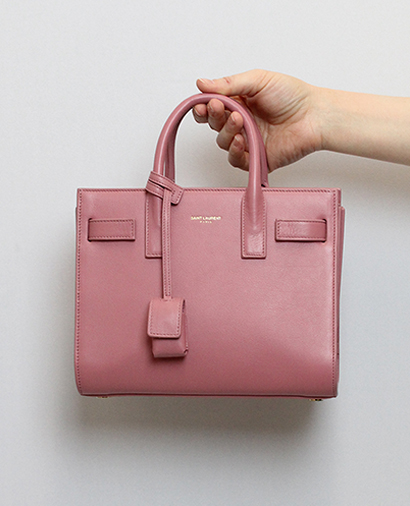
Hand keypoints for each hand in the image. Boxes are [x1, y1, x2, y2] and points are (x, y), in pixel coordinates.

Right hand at [193, 69, 322, 171]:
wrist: (314, 116)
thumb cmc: (292, 96)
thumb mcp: (258, 80)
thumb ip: (229, 83)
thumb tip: (202, 84)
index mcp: (240, 102)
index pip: (213, 107)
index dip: (204, 107)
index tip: (202, 104)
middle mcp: (241, 122)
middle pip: (214, 124)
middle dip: (213, 116)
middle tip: (219, 108)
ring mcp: (247, 141)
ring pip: (223, 142)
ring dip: (226, 130)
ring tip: (239, 121)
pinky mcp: (255, 158)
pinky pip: (235, 160)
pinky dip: (233, 151)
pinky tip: (239, 140)